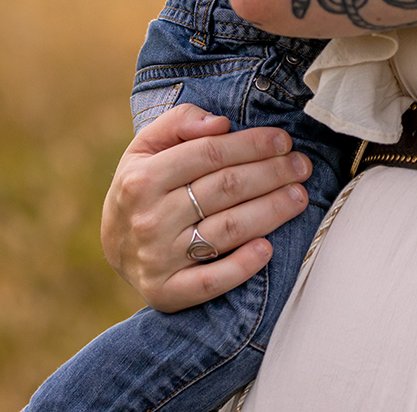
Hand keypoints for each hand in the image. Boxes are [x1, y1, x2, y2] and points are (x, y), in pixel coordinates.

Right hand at [100, 102, 312, 312]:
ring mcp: (158, 259)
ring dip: (271, 211)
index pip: (209, 154)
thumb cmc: (142, 188)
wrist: (114, 247)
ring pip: (227, 230)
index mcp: (142, 179)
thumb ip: (179, 123)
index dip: (251, 144)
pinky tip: (267, 249)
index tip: (283, 140)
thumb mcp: (146, 147)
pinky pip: (210, 282)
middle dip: (271, 173)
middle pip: (224, 189)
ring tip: (299, 196)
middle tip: (302, 166)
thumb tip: (220, 124)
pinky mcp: (166, 293)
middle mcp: (149, 219)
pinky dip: (241, 266)